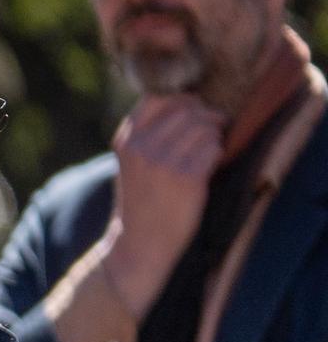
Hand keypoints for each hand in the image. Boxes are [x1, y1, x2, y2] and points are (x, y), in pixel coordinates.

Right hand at [104, 95, 228, 309]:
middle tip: (209, 133)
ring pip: (205, 126)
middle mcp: (141, 148)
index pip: (158, 98)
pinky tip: (205, 171)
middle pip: (188, 108)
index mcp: (126, 140)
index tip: (189, 115)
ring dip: (212, 138)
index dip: (182, 102)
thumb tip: (192, 101)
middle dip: (205, 117)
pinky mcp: (186, 178)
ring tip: (204, 155)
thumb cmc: (142, 200)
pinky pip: (214, 148)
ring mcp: (163, 162)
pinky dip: (216, 156)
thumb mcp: (132, 162)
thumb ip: (149, 131)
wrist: (140, 244)